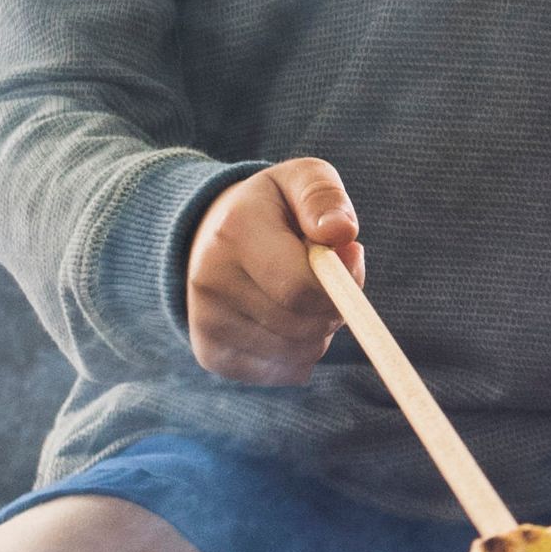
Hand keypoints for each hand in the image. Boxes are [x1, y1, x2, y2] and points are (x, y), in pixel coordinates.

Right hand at [188, 159, 361, 383]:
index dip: (341, 287)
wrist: (212, 233)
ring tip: (301, 298)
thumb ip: (324, 197)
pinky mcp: (211, 354)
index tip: (345, 263)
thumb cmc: (275, 208)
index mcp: (235, 231)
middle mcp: (210, 280)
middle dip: (332, 308)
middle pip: (303, 326)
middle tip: (324, 281)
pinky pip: (284, 373)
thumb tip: (341, 233)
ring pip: (299, 354)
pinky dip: (301, 354)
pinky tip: (285, 321)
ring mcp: (205, 322)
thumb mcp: (301, 179)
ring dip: (319, 333)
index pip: (302, 288)